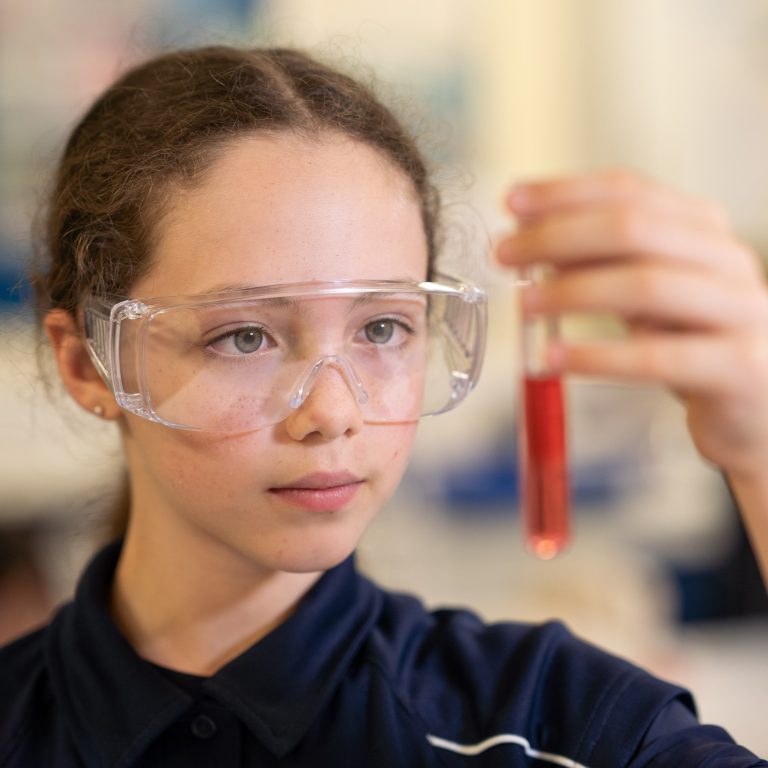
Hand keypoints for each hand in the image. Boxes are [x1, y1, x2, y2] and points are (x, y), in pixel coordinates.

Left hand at [495, 170, 767, 482]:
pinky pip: (657, 358)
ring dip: (572, 290)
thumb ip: (600, 265)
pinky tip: (554, 358)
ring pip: (647, 284)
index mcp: (702, 231)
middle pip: (633, 228)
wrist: (757, 410)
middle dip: (558, 236)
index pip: (629, 190)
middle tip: (505, 254)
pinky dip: (598, 356)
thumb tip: (531, 239)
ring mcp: (740, 311)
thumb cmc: (692, 346)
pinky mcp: (738, 368)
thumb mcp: (646, 296)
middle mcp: (726, 260)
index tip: (512, 202)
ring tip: (523, 304)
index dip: (564, 192)